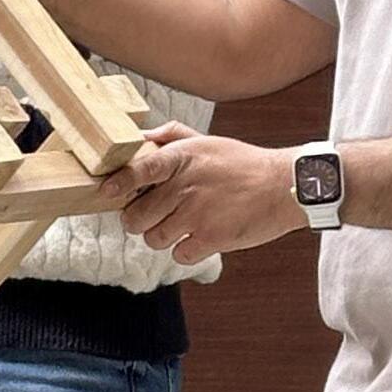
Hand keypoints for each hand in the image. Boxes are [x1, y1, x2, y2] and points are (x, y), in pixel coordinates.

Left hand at [121, 129, 300, 265]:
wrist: (285, 186)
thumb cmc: (243, 164)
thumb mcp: (208, 141)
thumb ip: (172, 136)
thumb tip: (141, 137)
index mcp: (182, 158)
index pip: (138, 169)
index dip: (119, 183)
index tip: (106, 191)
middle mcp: (185, 185)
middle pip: (137, 217)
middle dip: (141, 220)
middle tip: (155, 215)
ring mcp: (197, 214)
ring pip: (154, 239)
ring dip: (164, 236)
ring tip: (184, 224)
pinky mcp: (212, 238)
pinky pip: (179, 255)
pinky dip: (187, 251)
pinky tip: (201, 236)